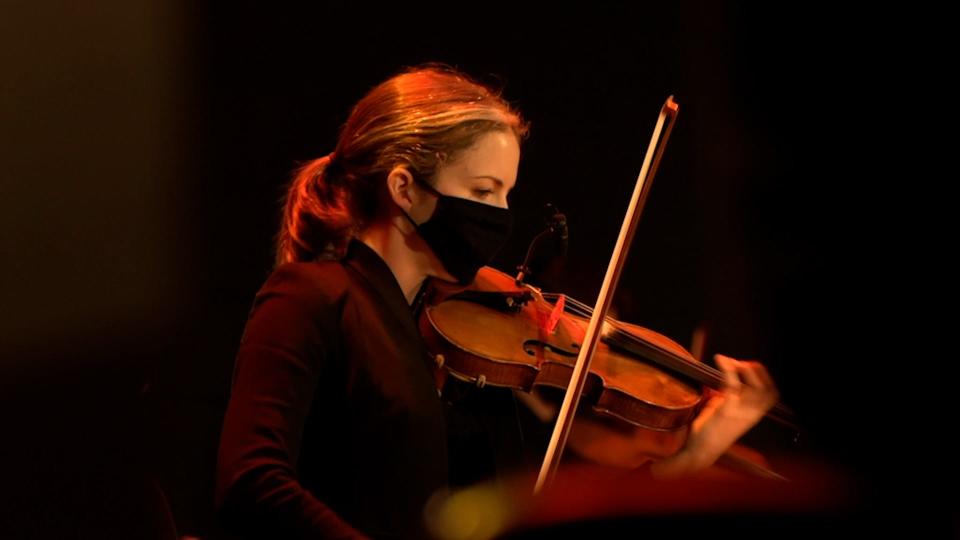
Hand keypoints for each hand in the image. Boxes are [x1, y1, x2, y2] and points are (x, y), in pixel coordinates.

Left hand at [650, 354, 778, 478]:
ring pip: (751, 386)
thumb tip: (730, 377)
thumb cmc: (712, 431)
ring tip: (730, 362)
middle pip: (765, 388)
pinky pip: (732, 384)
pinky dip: (727, 368)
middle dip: (755, 370)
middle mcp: (751, 414)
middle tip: (739, 363)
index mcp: (754, 415)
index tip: (752, 366)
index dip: (765, 377)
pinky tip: (720, 359)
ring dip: (742, 368)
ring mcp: (740, 412)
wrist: (701, 451)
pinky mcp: (727, 410)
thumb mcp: (727, 411)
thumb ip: (732, 396)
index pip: (771, 394)